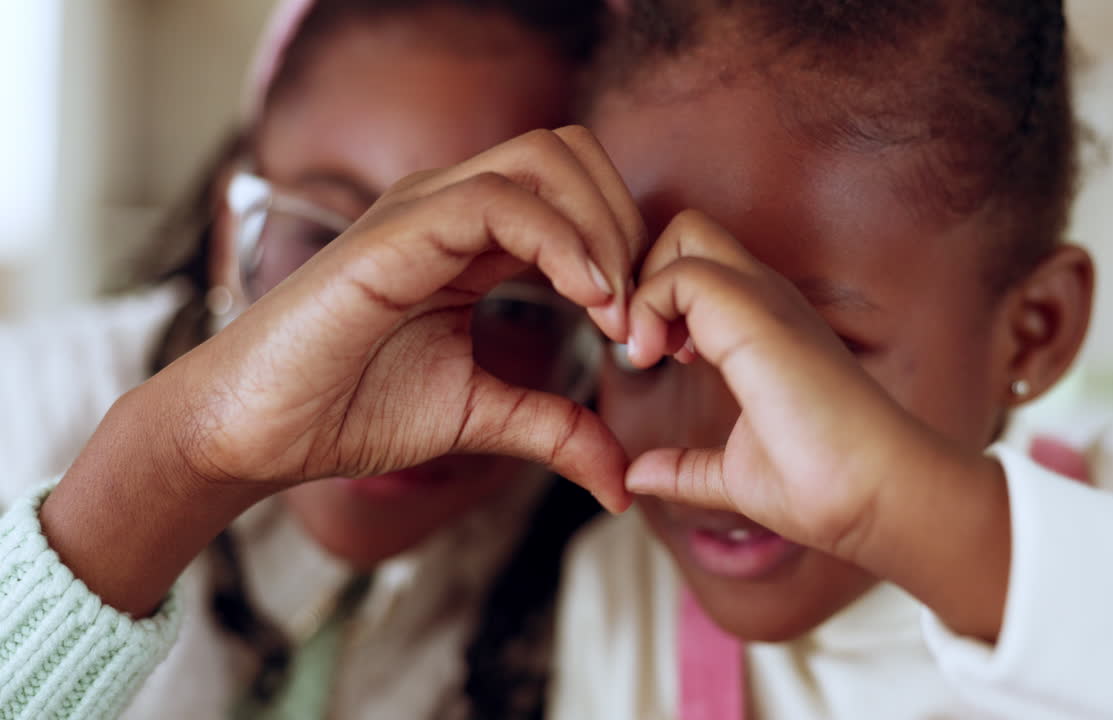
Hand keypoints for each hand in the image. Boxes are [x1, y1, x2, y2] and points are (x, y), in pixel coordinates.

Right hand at [43, 127, 644, 615]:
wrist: (258, 432)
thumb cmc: (350, 410)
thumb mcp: (480, 416)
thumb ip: (554, 429)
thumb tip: (622, 484)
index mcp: (473, 237)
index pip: (576, 192)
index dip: (627, 247)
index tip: (646, 331)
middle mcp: (452, 206)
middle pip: (572, 155)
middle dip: (627, 222)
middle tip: (641, 311)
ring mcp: (423, 209)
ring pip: (546, 159)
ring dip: (603, 228)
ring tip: (616, 310)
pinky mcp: (398, 231)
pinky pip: (498, 201)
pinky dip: (560, 240)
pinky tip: (588, 298)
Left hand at [621, 210, 938, 557]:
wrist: (875, 496)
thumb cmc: (824, 488)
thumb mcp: (734, 474)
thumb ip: (685, 469)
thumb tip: (637, 474)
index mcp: (761, 325)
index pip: (693, 267)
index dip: (654, 299)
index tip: (651, 360)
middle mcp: (764, 300)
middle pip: (686, 229)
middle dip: (641, 272)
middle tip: (636, 342)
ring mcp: (765, 300)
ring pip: (683, 232)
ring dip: (642, 287)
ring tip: (644, 354)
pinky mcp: (758, 316)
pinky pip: (682, 271)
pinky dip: (648, 306)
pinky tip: (653, 360)